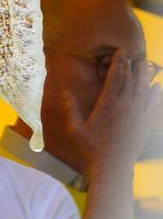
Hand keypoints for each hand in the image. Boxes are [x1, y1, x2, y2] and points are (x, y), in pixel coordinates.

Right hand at [64, 49, 161, 179]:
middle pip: (130, 79)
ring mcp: (137, 114)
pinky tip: (156, 86)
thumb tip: (65, 92)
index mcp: (107, 104)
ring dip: (144, 75)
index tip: (120, 53)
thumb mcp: (76, 128)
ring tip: (144, 64)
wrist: (113, 165)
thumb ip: (71, 109)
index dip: (118, 63)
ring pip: (143, 88)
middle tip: (130, 54)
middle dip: (130, 65)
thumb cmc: (91, 147)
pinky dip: (155, 93)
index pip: (115, 78)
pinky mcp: (145, 123)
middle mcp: (125, 105)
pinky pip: (152, 104)